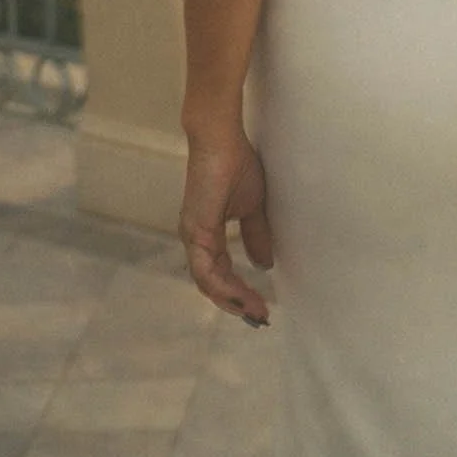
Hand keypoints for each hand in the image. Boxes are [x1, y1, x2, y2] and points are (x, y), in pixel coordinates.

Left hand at [179, 125, 273, 322]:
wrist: (221, 139)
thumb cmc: (236, 164)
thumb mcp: (253, 207)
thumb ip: (255, 235)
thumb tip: (263, 264)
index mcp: (206, 234)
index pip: (220, 273)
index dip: (239, 292)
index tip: (260, 307)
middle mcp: (195, 239)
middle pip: (212, 285)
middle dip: (237, 303)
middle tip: (259, 317)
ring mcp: (193, 236)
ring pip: (208, 283)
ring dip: (232, 300)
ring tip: (254, 311)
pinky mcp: (196, 230)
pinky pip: (207, 270)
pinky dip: (223, 287)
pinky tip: (240, 296)